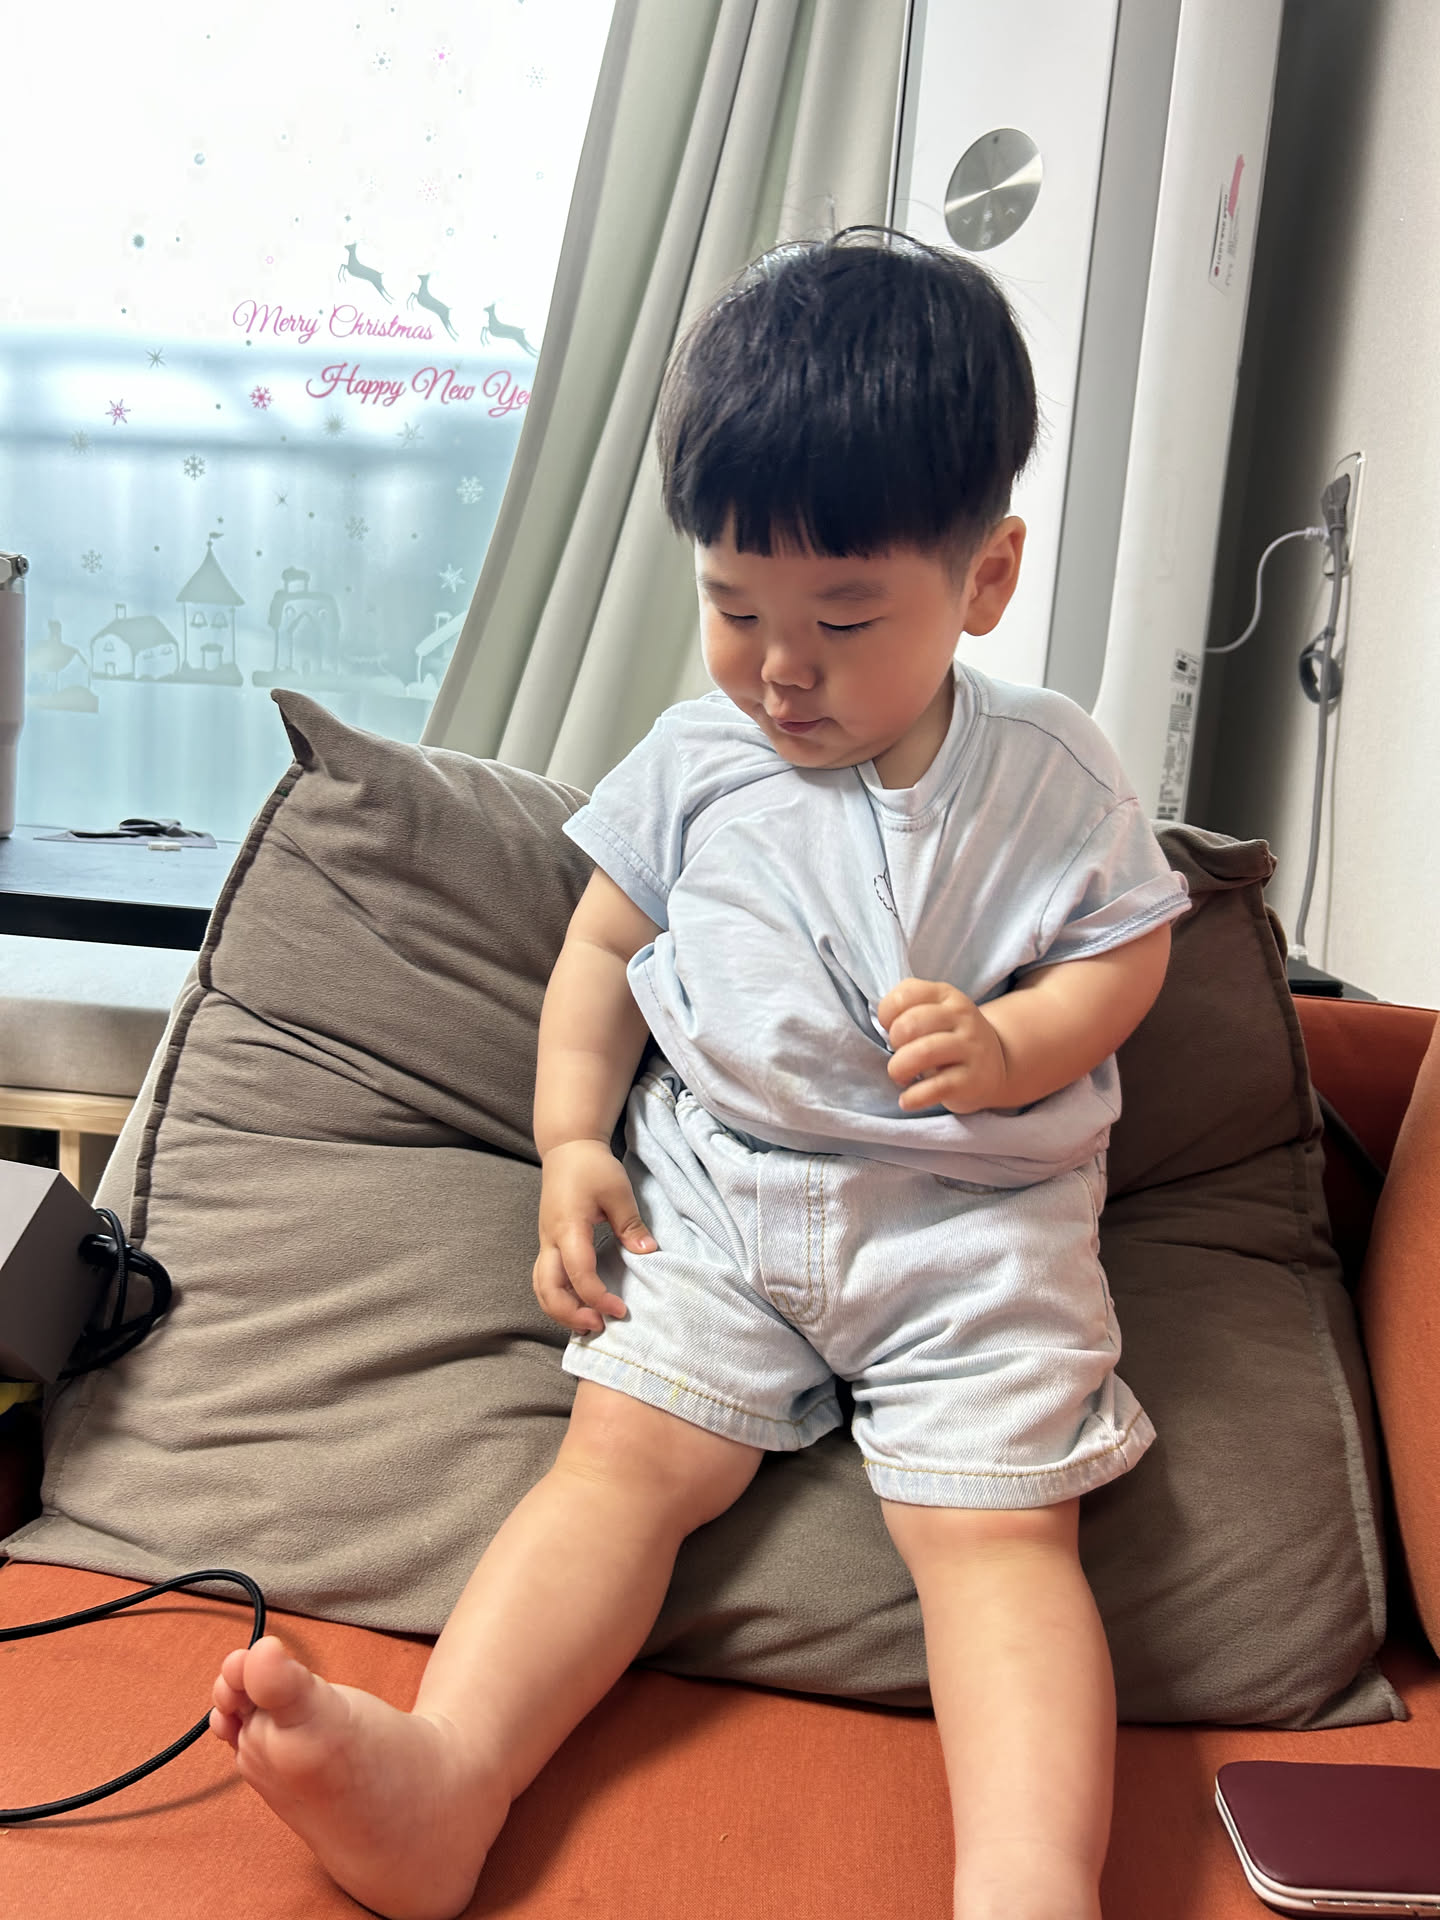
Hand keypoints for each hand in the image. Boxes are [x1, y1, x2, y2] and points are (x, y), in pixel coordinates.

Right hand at [533, 1139, 656, 1332]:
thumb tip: (648, 1253)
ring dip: (560, 1310)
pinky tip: (578, 1306)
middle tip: (599, 1325)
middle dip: (570, 1314)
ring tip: (588, 1323)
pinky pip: (545, 1278)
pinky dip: (557, 1298)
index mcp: (568, 1228)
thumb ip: (631, 1225)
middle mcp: (550, 1240)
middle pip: (547, 1289)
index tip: (620, 1309)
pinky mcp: (548, 1243)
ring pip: (541, 1287)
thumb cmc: (592, 1167)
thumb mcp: (618, 1191)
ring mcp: (545, 1242)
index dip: (597, 1296)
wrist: (567, 1149)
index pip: (578, 1273)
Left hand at [876, 977, 1010, 1115]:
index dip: (886, 1013)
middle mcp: (962, 1017)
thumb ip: (908, 1008)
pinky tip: (907, 1100)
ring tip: (901, 1076)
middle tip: (898, 1054)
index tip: (890, 1028)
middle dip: (894, 1042)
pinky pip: (936, 1088)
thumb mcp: (936, 1011)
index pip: (906, 993)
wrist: (995, 1064)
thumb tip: (882, 1024)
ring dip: (899, 1068)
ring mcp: (970, 1048)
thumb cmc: (950, 1037)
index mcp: (947, 995)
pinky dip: (914, 1097)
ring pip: (923, 1053)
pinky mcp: (973, 1080)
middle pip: (911, 1024)